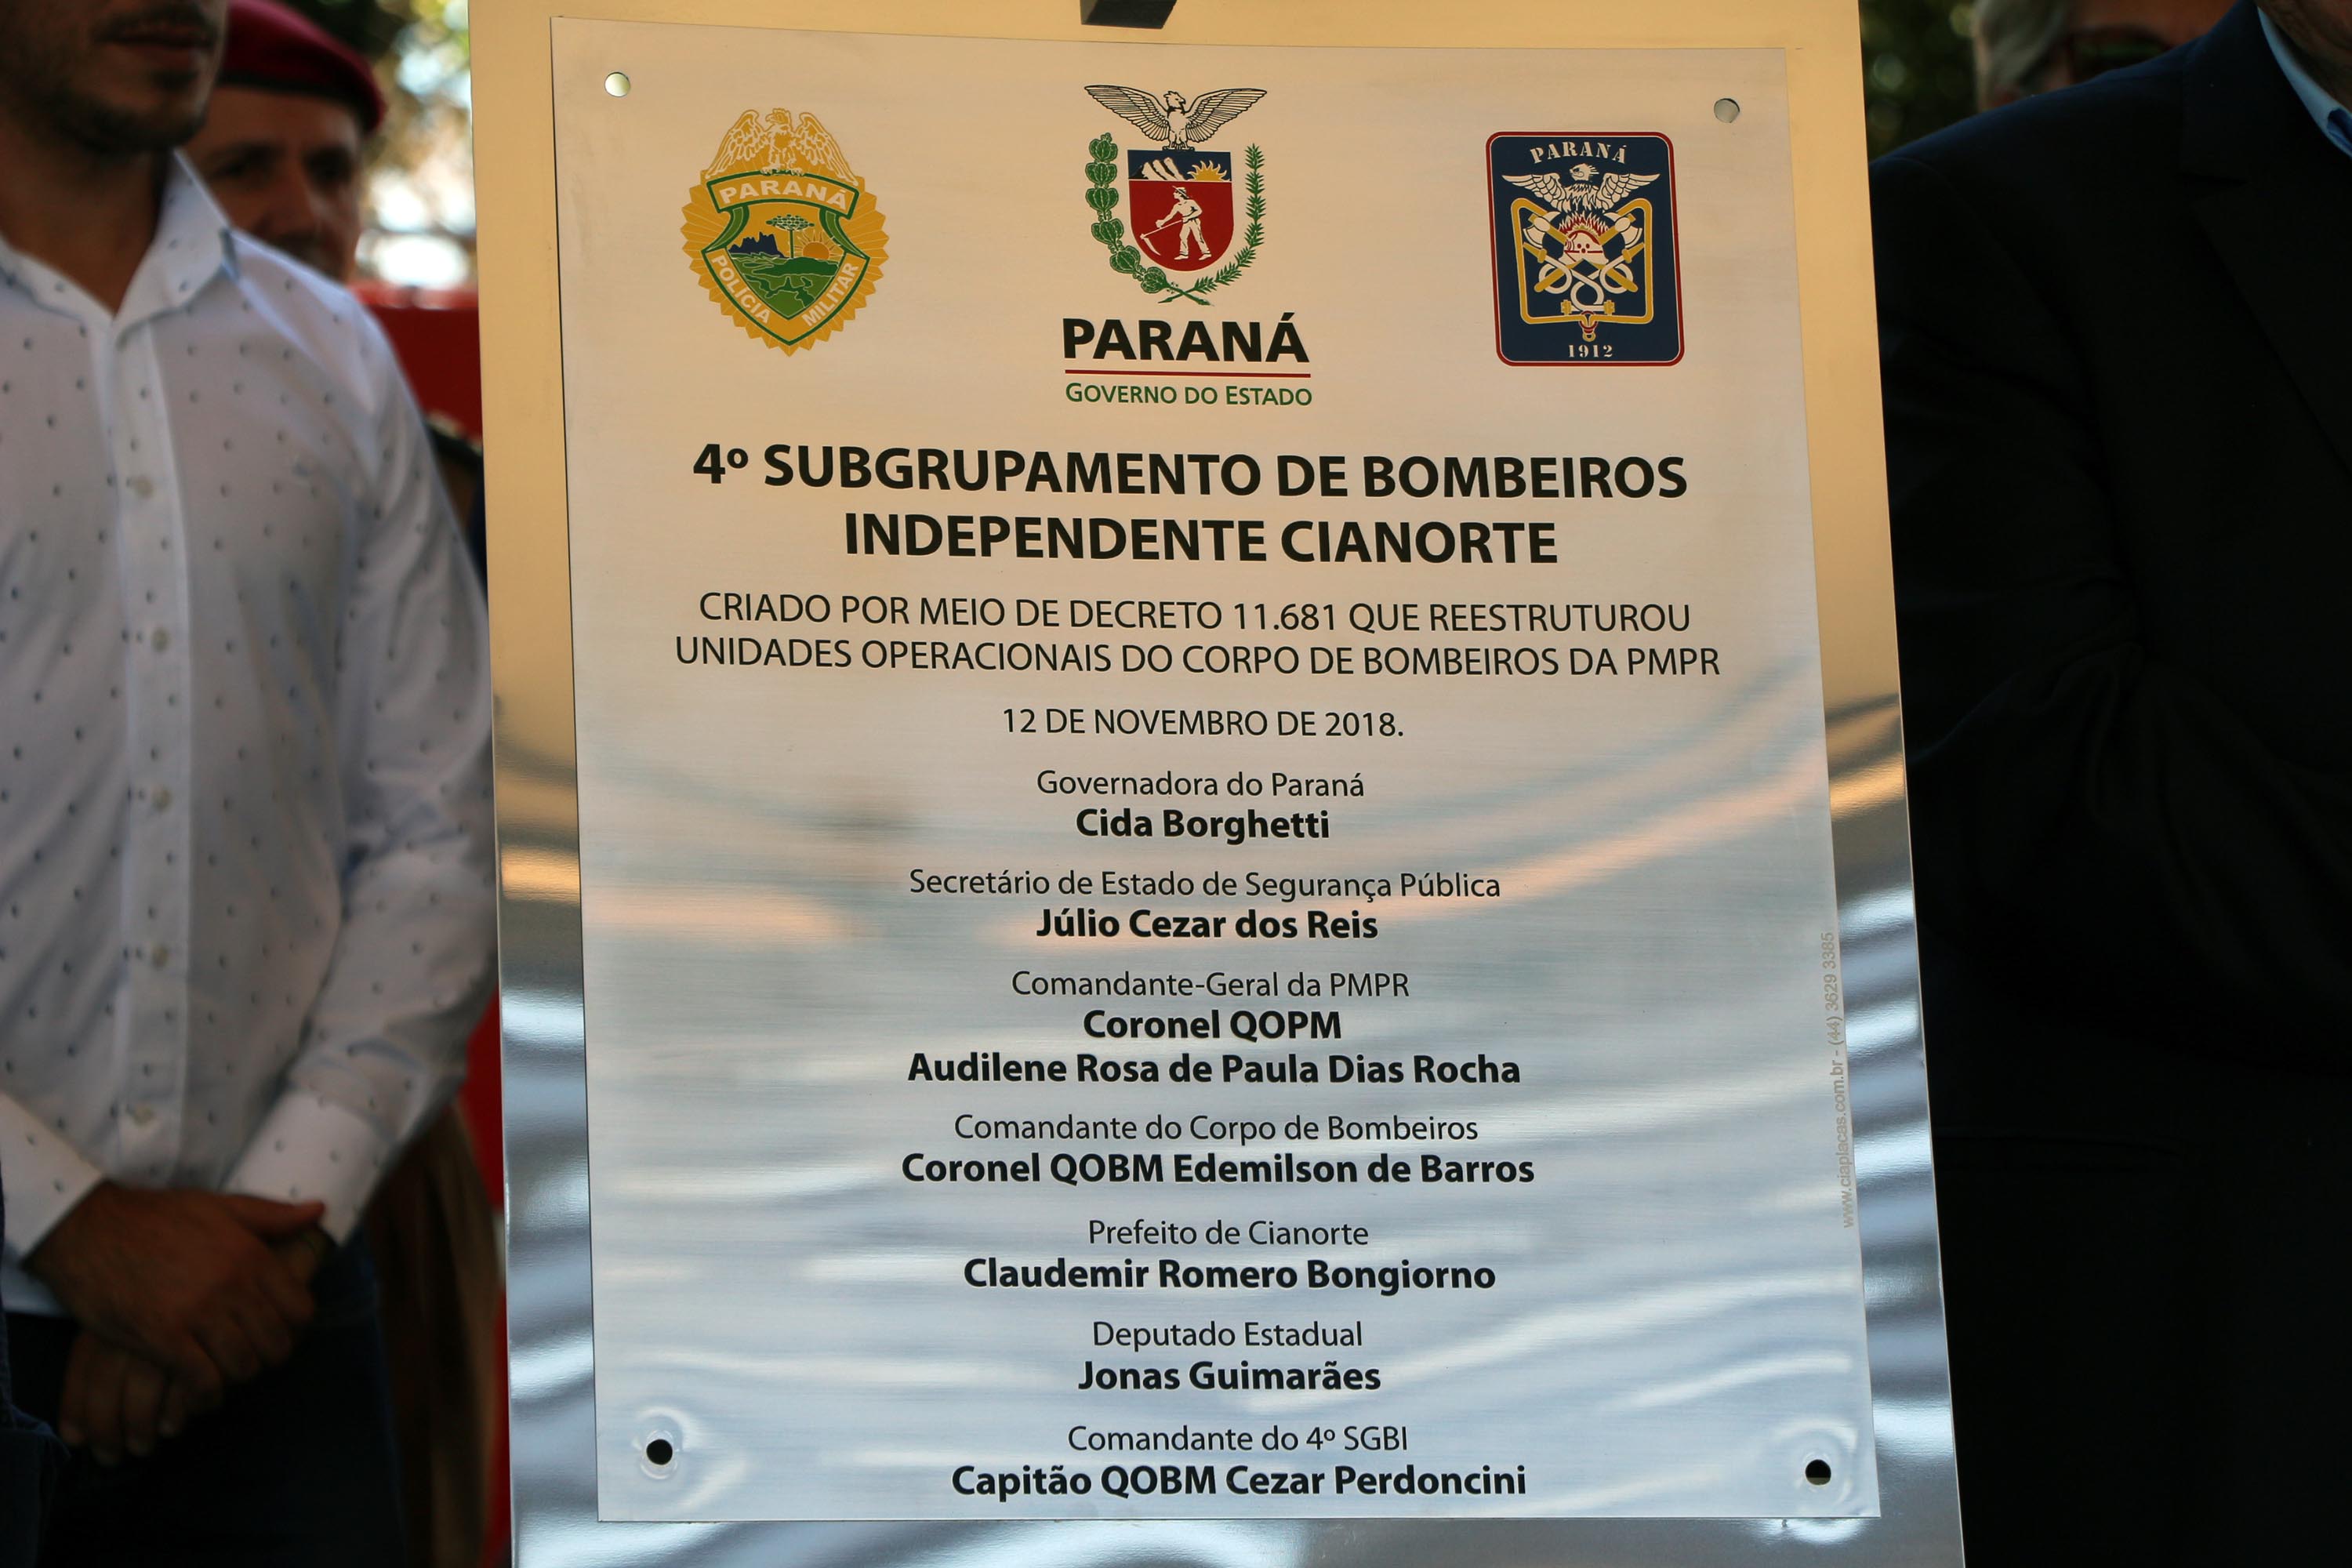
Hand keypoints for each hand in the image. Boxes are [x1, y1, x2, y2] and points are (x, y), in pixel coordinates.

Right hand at [54, 1229, 336, 1463]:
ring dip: (237, 1375)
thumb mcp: (219, 1207)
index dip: (294, 1328)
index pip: (299, 1310)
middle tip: (252, 1357)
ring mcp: (197, 1313)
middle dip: (268, 1356)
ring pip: (242, 1365)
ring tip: (226, 1371)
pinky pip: (201, 1380)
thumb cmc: (155, 1217)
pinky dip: (206, 1394)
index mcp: (251, 1256)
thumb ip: (271, 1215)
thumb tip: (319, 1210)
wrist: (89, 1229)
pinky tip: (200, 1391)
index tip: (280, 1333)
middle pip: (274, 1343)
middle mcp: (232, 1286)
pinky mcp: (161, 1337)